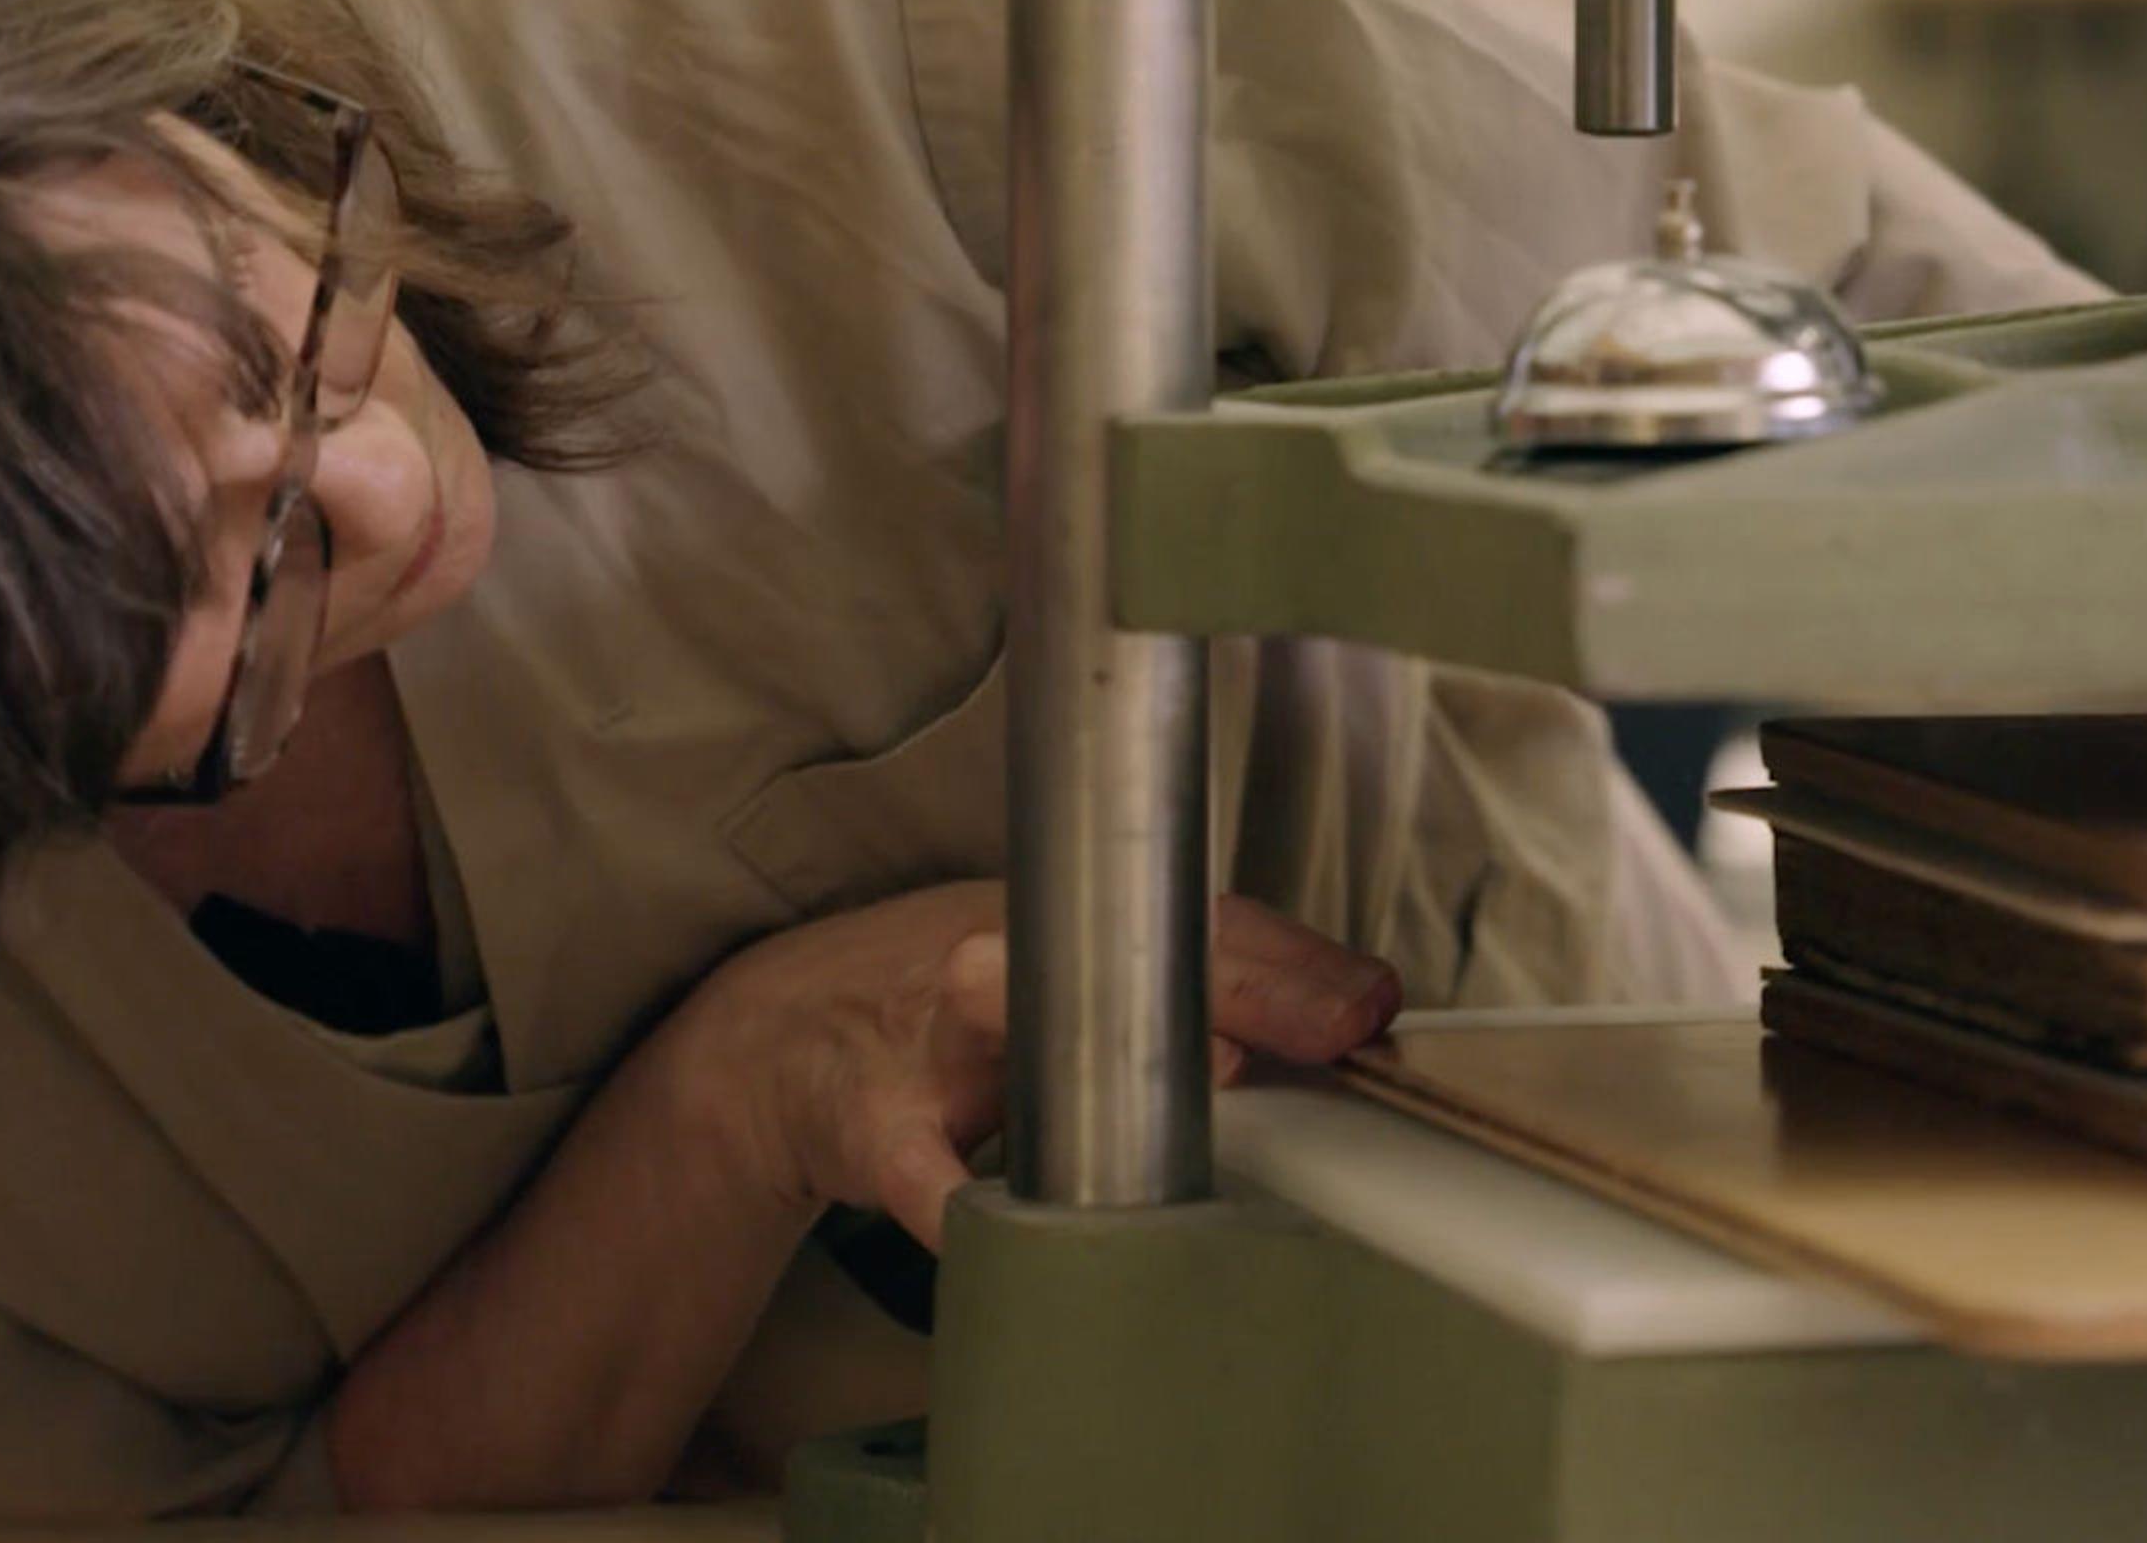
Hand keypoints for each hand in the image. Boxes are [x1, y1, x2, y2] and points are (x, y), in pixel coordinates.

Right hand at [675, 883, 1401, 1250]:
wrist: (772, 1043)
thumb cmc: (947, 1014)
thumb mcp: (1064, 983)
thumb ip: (1195, 995)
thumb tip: (1353, 1021)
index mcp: (1060, 922)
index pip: (1193, 920)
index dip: (1289, 962)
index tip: (1374, 1005)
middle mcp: (1000, 952)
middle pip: (1124, 952)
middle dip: (1235, 983)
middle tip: (1338, 1025)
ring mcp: (928, 1032)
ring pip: (1006, 1014)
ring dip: (1094, 1046)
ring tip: (1212, 1074)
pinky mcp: (869, 1118)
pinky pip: (919, 1167)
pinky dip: (957, 1203)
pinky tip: (998, 1225)